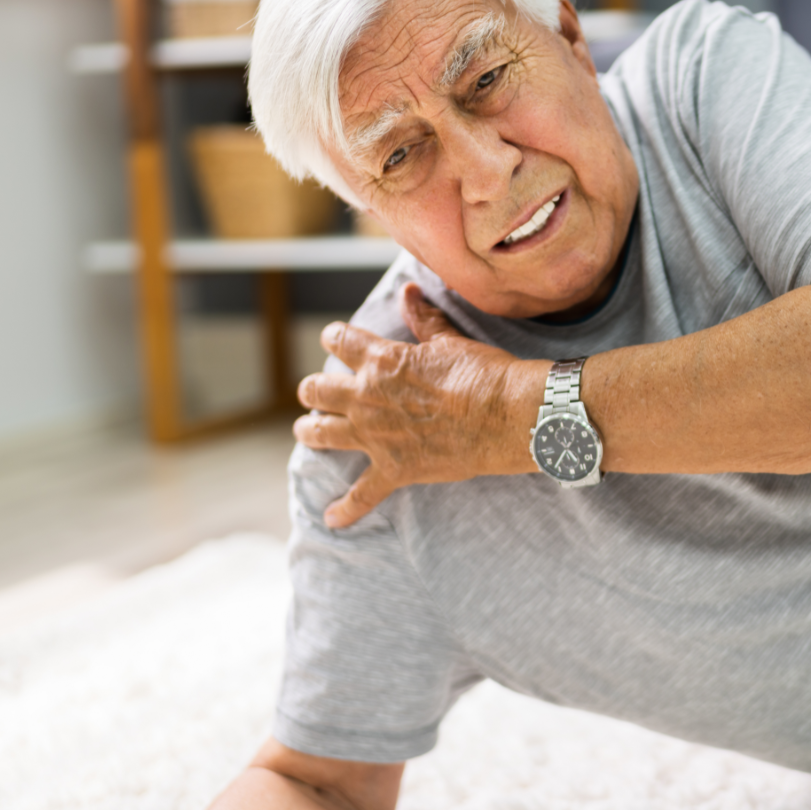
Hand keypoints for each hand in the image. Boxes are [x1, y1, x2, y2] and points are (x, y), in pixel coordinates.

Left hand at [295, 284, 543, 527]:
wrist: (504, 415)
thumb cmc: (482, 373)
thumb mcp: (449, 340)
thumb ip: (423, 319)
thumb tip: (408, 290)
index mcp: (381, 361)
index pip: (340, 341)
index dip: (333, 338)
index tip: (332, 338)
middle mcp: (367, 397)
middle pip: (318, 390)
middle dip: (312, 389)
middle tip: (313, 392)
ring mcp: (376, 436)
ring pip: (323, 433)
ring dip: (311, 431)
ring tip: (306, 431)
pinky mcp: (394, 469)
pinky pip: (362, 494)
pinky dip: (346, 509)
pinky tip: (331, 519)